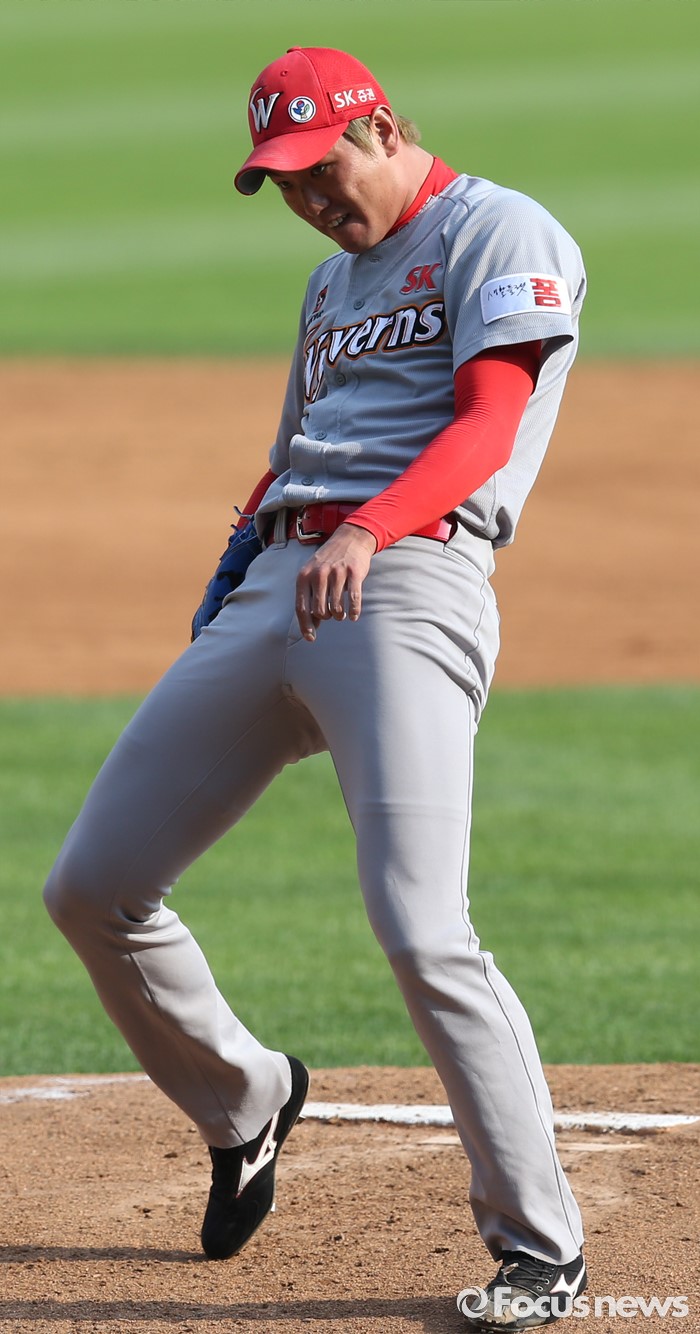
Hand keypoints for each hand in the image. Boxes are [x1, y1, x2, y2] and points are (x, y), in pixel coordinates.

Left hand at [295, 523, 376, 641]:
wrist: (350, 538)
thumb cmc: (328, 561)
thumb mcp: (313, 574)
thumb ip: (310, 597)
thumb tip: (310, 626)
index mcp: (304, 576)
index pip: (301, 608)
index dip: (306, 626)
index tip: (311, 639)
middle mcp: (319, 574)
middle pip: (319, 610)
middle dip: (325, 617)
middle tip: (331, 615)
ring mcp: (337, 573)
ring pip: (336, 607)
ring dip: (339, 615)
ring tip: (340, 614)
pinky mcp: (354, 573)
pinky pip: (354, 599)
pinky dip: (354, 611)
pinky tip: (353, 616)